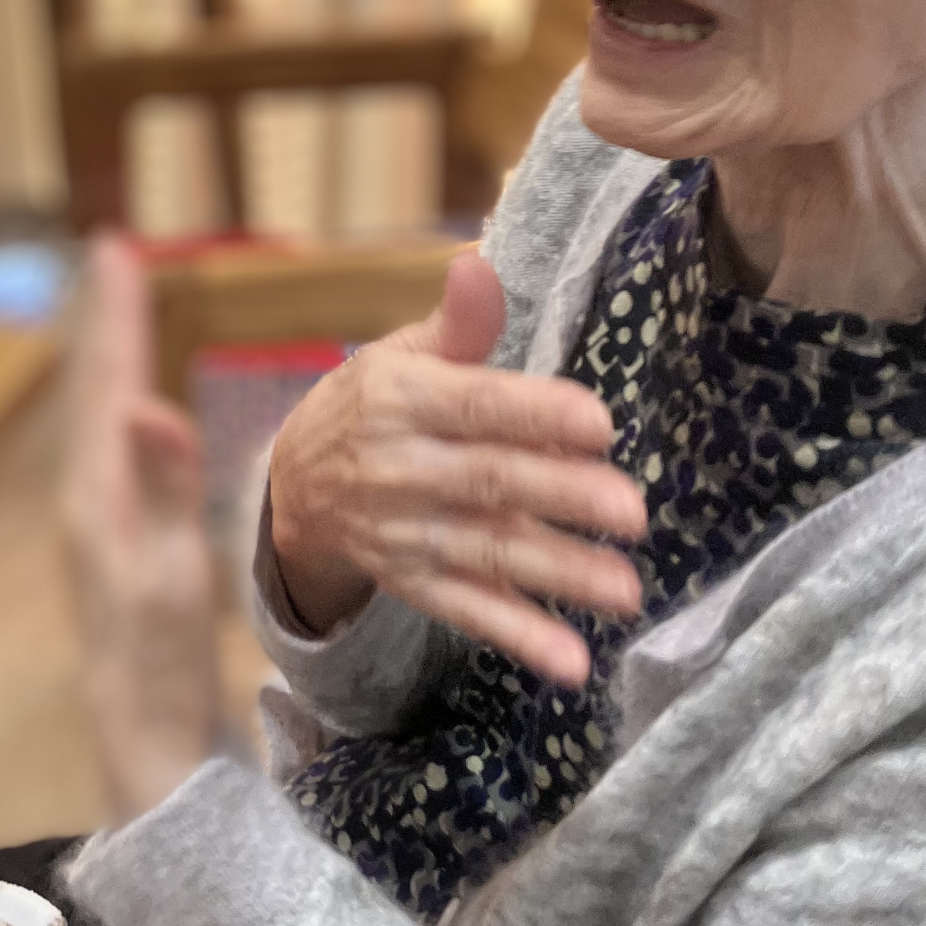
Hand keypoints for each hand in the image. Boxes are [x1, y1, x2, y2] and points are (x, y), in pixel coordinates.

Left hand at [60, 233, 221, 816]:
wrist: (142, 743)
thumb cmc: (160, 664)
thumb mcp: (170, 576)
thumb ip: (163, 490)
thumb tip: (145, 404)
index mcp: (96, 495)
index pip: (108, 384)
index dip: (114, 316)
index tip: (115, 249)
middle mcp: (85, 498)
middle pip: (94, 390)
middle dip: (106, 320)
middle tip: (113, 255)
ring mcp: (95, 521)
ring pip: (98, 416)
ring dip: (108, 356)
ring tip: (117, 308)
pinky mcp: (111, 541)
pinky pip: (111, 446)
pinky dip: (120, 402)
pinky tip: (129, 405)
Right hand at [267, 250, 646, 685]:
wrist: (294, 487)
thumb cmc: (373, 405)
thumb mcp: (401, 355)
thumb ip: (456, 323)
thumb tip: (478, 265)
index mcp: (400, 400)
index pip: (474, 406)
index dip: (535, 415)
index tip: (601, 423)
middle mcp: (399, 469)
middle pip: (487, 483)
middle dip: (560, 496)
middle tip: (632, 511)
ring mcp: (406, 534)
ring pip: (486, 553)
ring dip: (556, 574)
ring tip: (625, 592)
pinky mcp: (414, 584)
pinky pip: (468, 612)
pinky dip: (518, 637)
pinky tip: (571, 660)